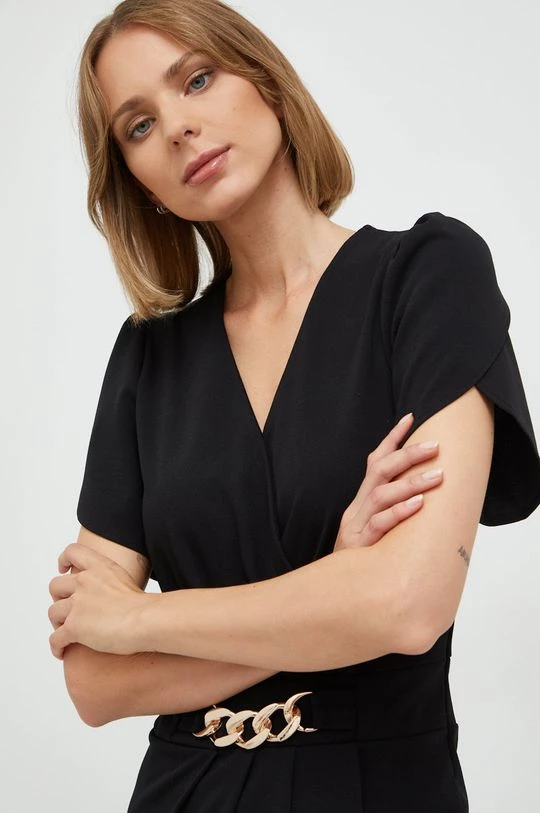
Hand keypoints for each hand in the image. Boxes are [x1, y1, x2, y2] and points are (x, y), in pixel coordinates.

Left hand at [47, 543, 155, 660]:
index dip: (64, 560)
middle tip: (69, 610)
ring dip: (57, 624)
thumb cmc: (145, 606)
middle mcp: (85, 582)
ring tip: (67, 634)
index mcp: (100, 568)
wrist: (146, 619)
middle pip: (56, 586)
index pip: (73, 552)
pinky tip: (62, 652)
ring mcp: (77, 604)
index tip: (64, 570)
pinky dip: (56, 647)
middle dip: (59, 599)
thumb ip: (111, 583)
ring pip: (53, 612)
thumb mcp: (128, 582)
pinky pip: (55, 638)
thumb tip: (111, 597)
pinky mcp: (74, 626)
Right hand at [333, 413, 442, 551]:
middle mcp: (357, 508)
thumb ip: (390, 512)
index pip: (374, 462)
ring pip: (381, 494)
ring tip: (437, 476)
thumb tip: (423, 494)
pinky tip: (418, 505)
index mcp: (361, 502)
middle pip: (379, 471)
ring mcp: (357, 526)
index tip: (411, 418)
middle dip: (407, 454)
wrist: (333, 594)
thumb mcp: (373, 531)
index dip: (392, 439)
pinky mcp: (359, 546)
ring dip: (411, 482)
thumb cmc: (361, 561)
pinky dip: (399, 512)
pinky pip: (380, 524)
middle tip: (434, 445)